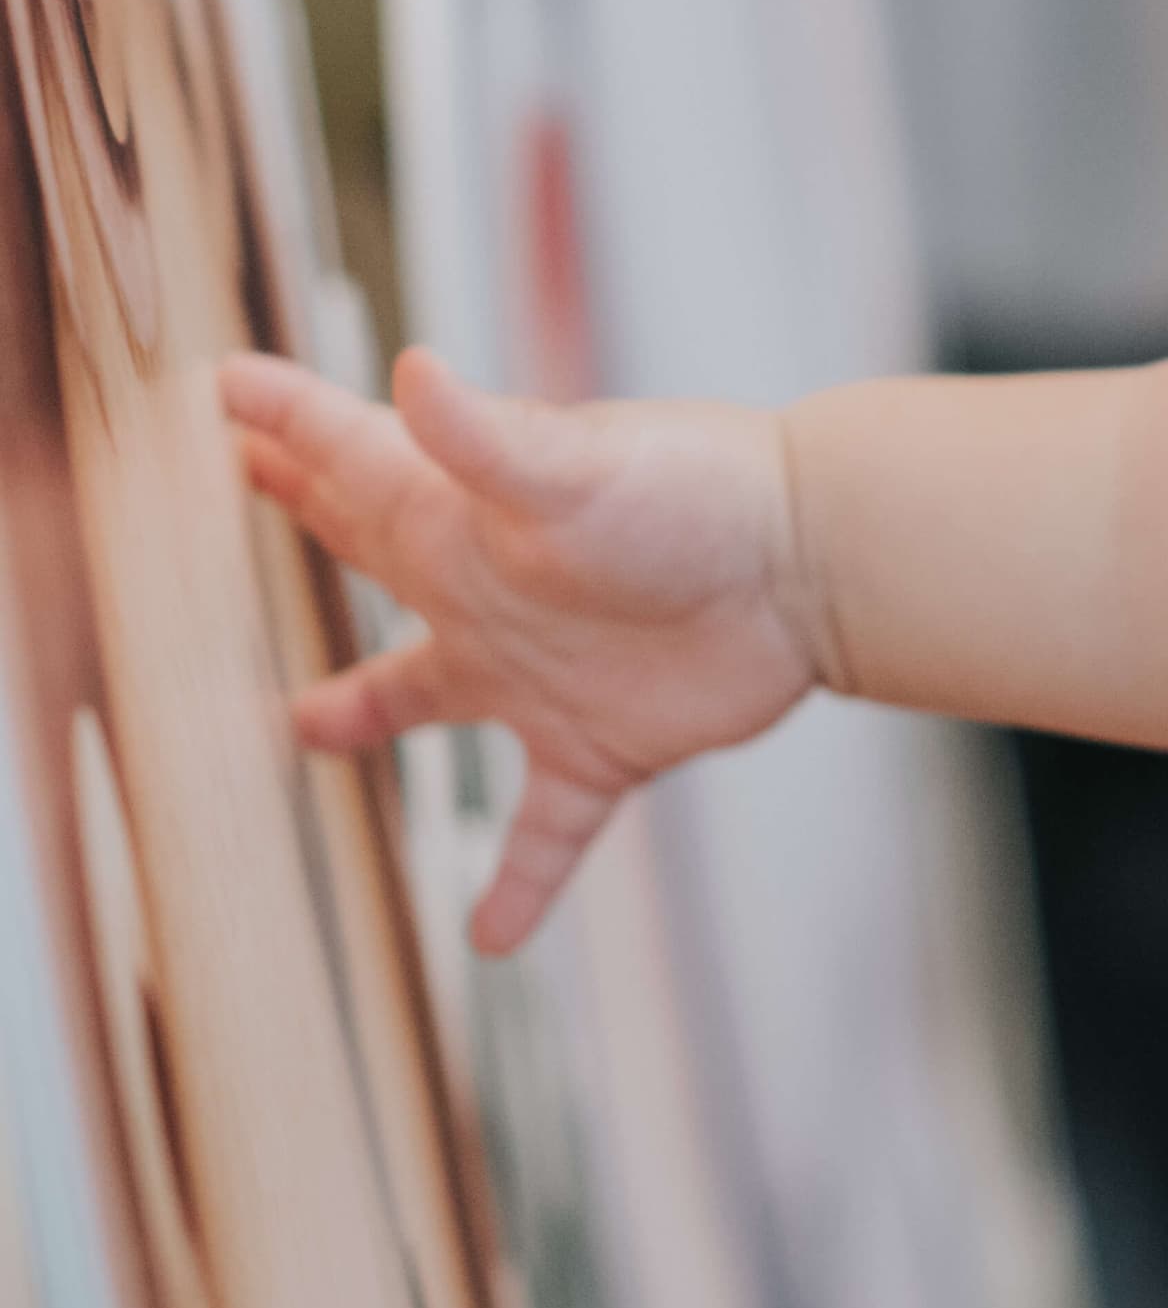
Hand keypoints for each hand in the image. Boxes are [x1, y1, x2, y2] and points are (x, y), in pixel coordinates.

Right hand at [223, 348, 822, 952]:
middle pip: (369, 555)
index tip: (212, 387)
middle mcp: (486, 593)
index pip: (351, 460)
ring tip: (302, 737)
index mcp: (466, 520)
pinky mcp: (602, 745)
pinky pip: (546, 828)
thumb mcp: (575, 468)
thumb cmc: (698, 495)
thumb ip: (484, 439)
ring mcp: (538, 674)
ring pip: (424, 699)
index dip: (283, 425)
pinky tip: (492, 938)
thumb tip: (409, 370)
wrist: (814, 567)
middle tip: (228, 519)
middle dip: (307, 523)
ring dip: (362, 716)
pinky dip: (520, 881)